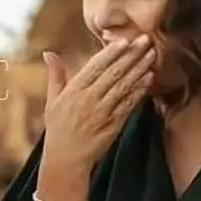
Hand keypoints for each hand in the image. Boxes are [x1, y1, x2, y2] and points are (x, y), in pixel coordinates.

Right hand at [41, 36, 155, 177]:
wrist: (65, 160)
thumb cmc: (58, 130)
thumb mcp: (52, 101)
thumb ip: (55, 75)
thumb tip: (49, 53)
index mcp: (72, 92)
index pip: (94, 66)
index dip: (111, 52)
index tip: (125, 40)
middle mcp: (87, 100)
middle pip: (113, 73)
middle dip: (131, 55)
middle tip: (145, 40)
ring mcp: (101, 112)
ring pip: (123, 86)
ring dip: (139, 69)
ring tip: (151, 54)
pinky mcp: (113, 124)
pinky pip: (128, 103)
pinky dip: (139, 90)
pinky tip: (148, 78)